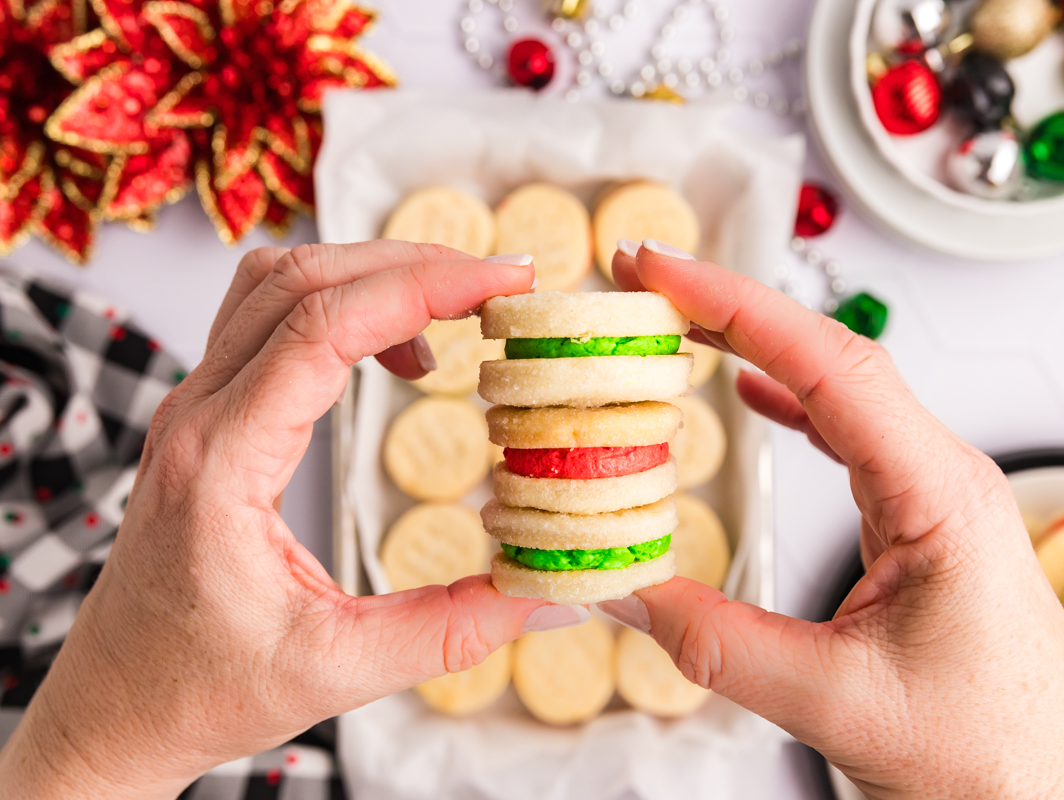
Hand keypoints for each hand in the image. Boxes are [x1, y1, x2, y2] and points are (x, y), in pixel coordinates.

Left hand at [0, 242, 586, 799]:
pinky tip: (398, 356)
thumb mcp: (335, 670)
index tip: (506, 282)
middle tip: (501, 281)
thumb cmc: (202, 688)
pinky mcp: (207, 417)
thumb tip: (549, 591)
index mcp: (221, 462)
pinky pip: (269, 320)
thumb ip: (448, 630)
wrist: (115, 704)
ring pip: (278, 285)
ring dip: (371, 274)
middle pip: (301, 278)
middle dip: (411, 263)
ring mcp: (194, 408)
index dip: (425, 288)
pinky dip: (342, 308)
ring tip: (455, 307)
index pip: (324, 327)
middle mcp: (197, 414)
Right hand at [599, 242, 1063, 799]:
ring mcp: (935, 493)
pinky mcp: (921, 519)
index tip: (663, 274)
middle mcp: (942, 476)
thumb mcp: (831, 700)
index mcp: (938, 494)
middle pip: (830, 357)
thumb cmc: (986, 753)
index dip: (736, 307)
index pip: (827, 366)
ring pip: (839, 388)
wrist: (1052, 797)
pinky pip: (848, 433)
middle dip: (734, 309)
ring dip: (758, 348)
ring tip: (681, 321)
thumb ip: (714, 644)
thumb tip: (620, 590)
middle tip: (648, 279)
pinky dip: (790, 400)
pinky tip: (751, 395)